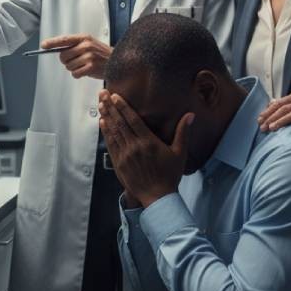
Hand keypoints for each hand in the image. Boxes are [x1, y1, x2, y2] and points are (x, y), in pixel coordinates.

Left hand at [41, 34, 111, 79]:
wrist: (117, 62)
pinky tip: (85, 71)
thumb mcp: (89, 44)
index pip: (64, 39)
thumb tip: (56, 49)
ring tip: (84, 65)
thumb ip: (74, 45)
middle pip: (63, 55)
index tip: (44, 45)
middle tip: (75, 61)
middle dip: (66, 60)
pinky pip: (75, 74)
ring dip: (73, 68)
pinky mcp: (91, 67)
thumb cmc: (101, 54)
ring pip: (68, 66)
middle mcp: (86, 46)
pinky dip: (78, 74)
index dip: (52, 42)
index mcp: (84, 38)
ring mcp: (89, 56)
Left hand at [99, 89, 193, 208]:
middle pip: (120, 122)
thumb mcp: (179, 153)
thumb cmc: (170, 175)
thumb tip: (190, 115)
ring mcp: (125, 155)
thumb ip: (182, 132)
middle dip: (110, 106)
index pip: (133, 120)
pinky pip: (111, 144)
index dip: (123, 106)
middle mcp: (135, 147)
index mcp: (149, 142)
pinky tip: (102, 123)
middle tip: (103, 93)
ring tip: (100, 104)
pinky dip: (106, 132)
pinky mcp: (119, 163)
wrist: (158, 196)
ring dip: (106, 116)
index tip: (115, 96)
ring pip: (113, 131)